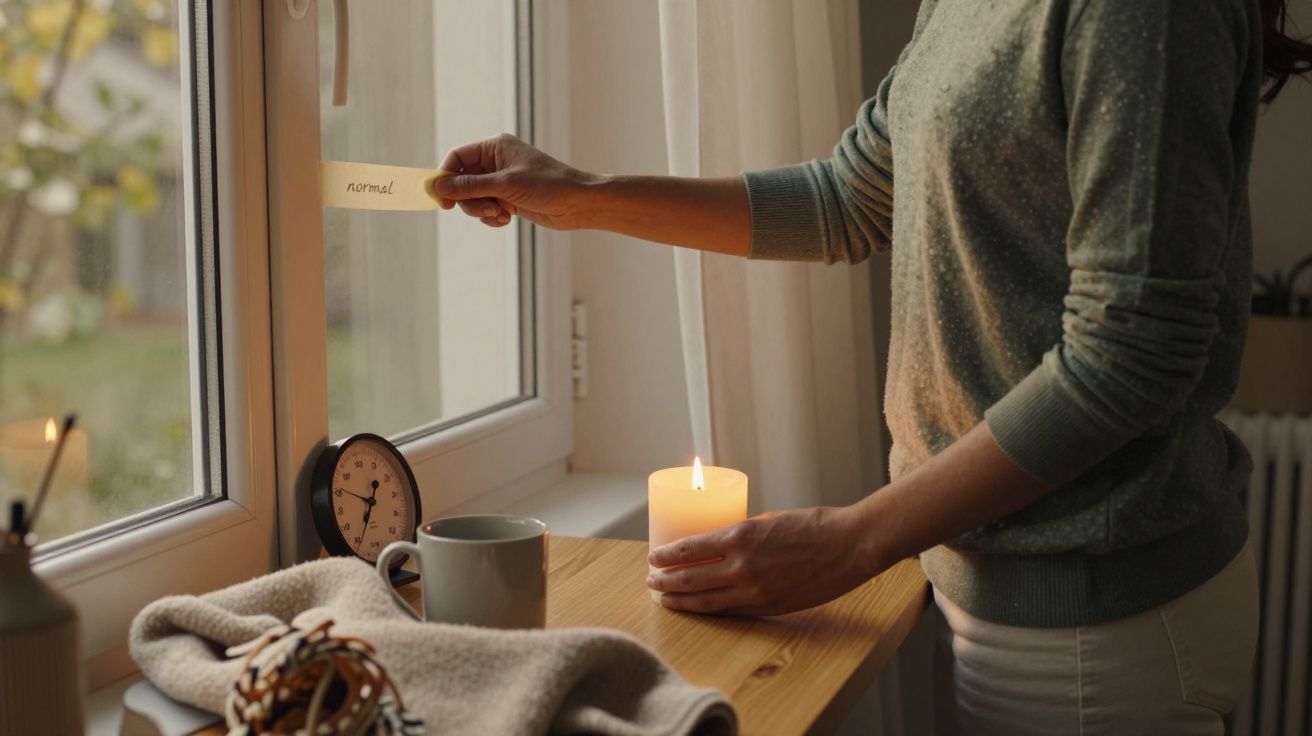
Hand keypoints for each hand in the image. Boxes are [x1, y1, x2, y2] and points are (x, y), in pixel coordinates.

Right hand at [435, 133, 596, 229]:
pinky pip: (487, 209)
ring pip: (473, 198)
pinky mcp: (509, 199)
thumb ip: (470, 186)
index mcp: (495, 147)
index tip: (441, 199)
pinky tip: (508, 219)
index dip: (446, 177)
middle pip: (462, 181)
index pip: (457, 158)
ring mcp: (502, 181)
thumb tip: (439, 186)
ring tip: (501, 215)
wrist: (579, 204)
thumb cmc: (548, 185)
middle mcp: (496, 162)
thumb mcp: (505, 185)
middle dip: (469, 200)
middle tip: (485, 210)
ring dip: (482, 210)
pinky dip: (492, 217)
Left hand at [646, 505, 884, 615]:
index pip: (689, 550)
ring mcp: (755, 590)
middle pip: (691, 579)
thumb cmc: (813, 526)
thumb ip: (741, 534)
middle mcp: (742, 565)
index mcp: (739, 536)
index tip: (653, 558)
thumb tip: (719, 544)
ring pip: (706, 601)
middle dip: (666, 581)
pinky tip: (697, 609)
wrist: (848, 546)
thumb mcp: (768, 520)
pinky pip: (730, 610)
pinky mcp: (768, 606)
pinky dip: (709, 610)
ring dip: (681, 601)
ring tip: (664, 599)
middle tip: (651, 581)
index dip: (666, 556)